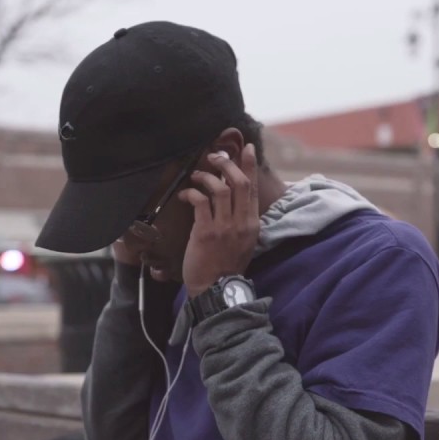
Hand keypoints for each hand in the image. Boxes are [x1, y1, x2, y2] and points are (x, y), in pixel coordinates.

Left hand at [179, 144, 259, 297]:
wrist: (216, 290)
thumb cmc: (226, 267)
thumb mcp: (244, 243)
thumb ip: (242, 221)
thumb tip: (234, 200)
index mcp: (252, 224)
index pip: (253, 188)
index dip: (250, 166)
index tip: (247, 149)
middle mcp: (241, 223)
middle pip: (239, 183)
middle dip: (227, 164)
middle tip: (215, 157)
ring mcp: (224, 227)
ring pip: (220, 189)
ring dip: (207, 177)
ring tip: (197, 175)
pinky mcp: (205, 232)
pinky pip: (200, 202)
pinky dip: (192, 193)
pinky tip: (185, 194)